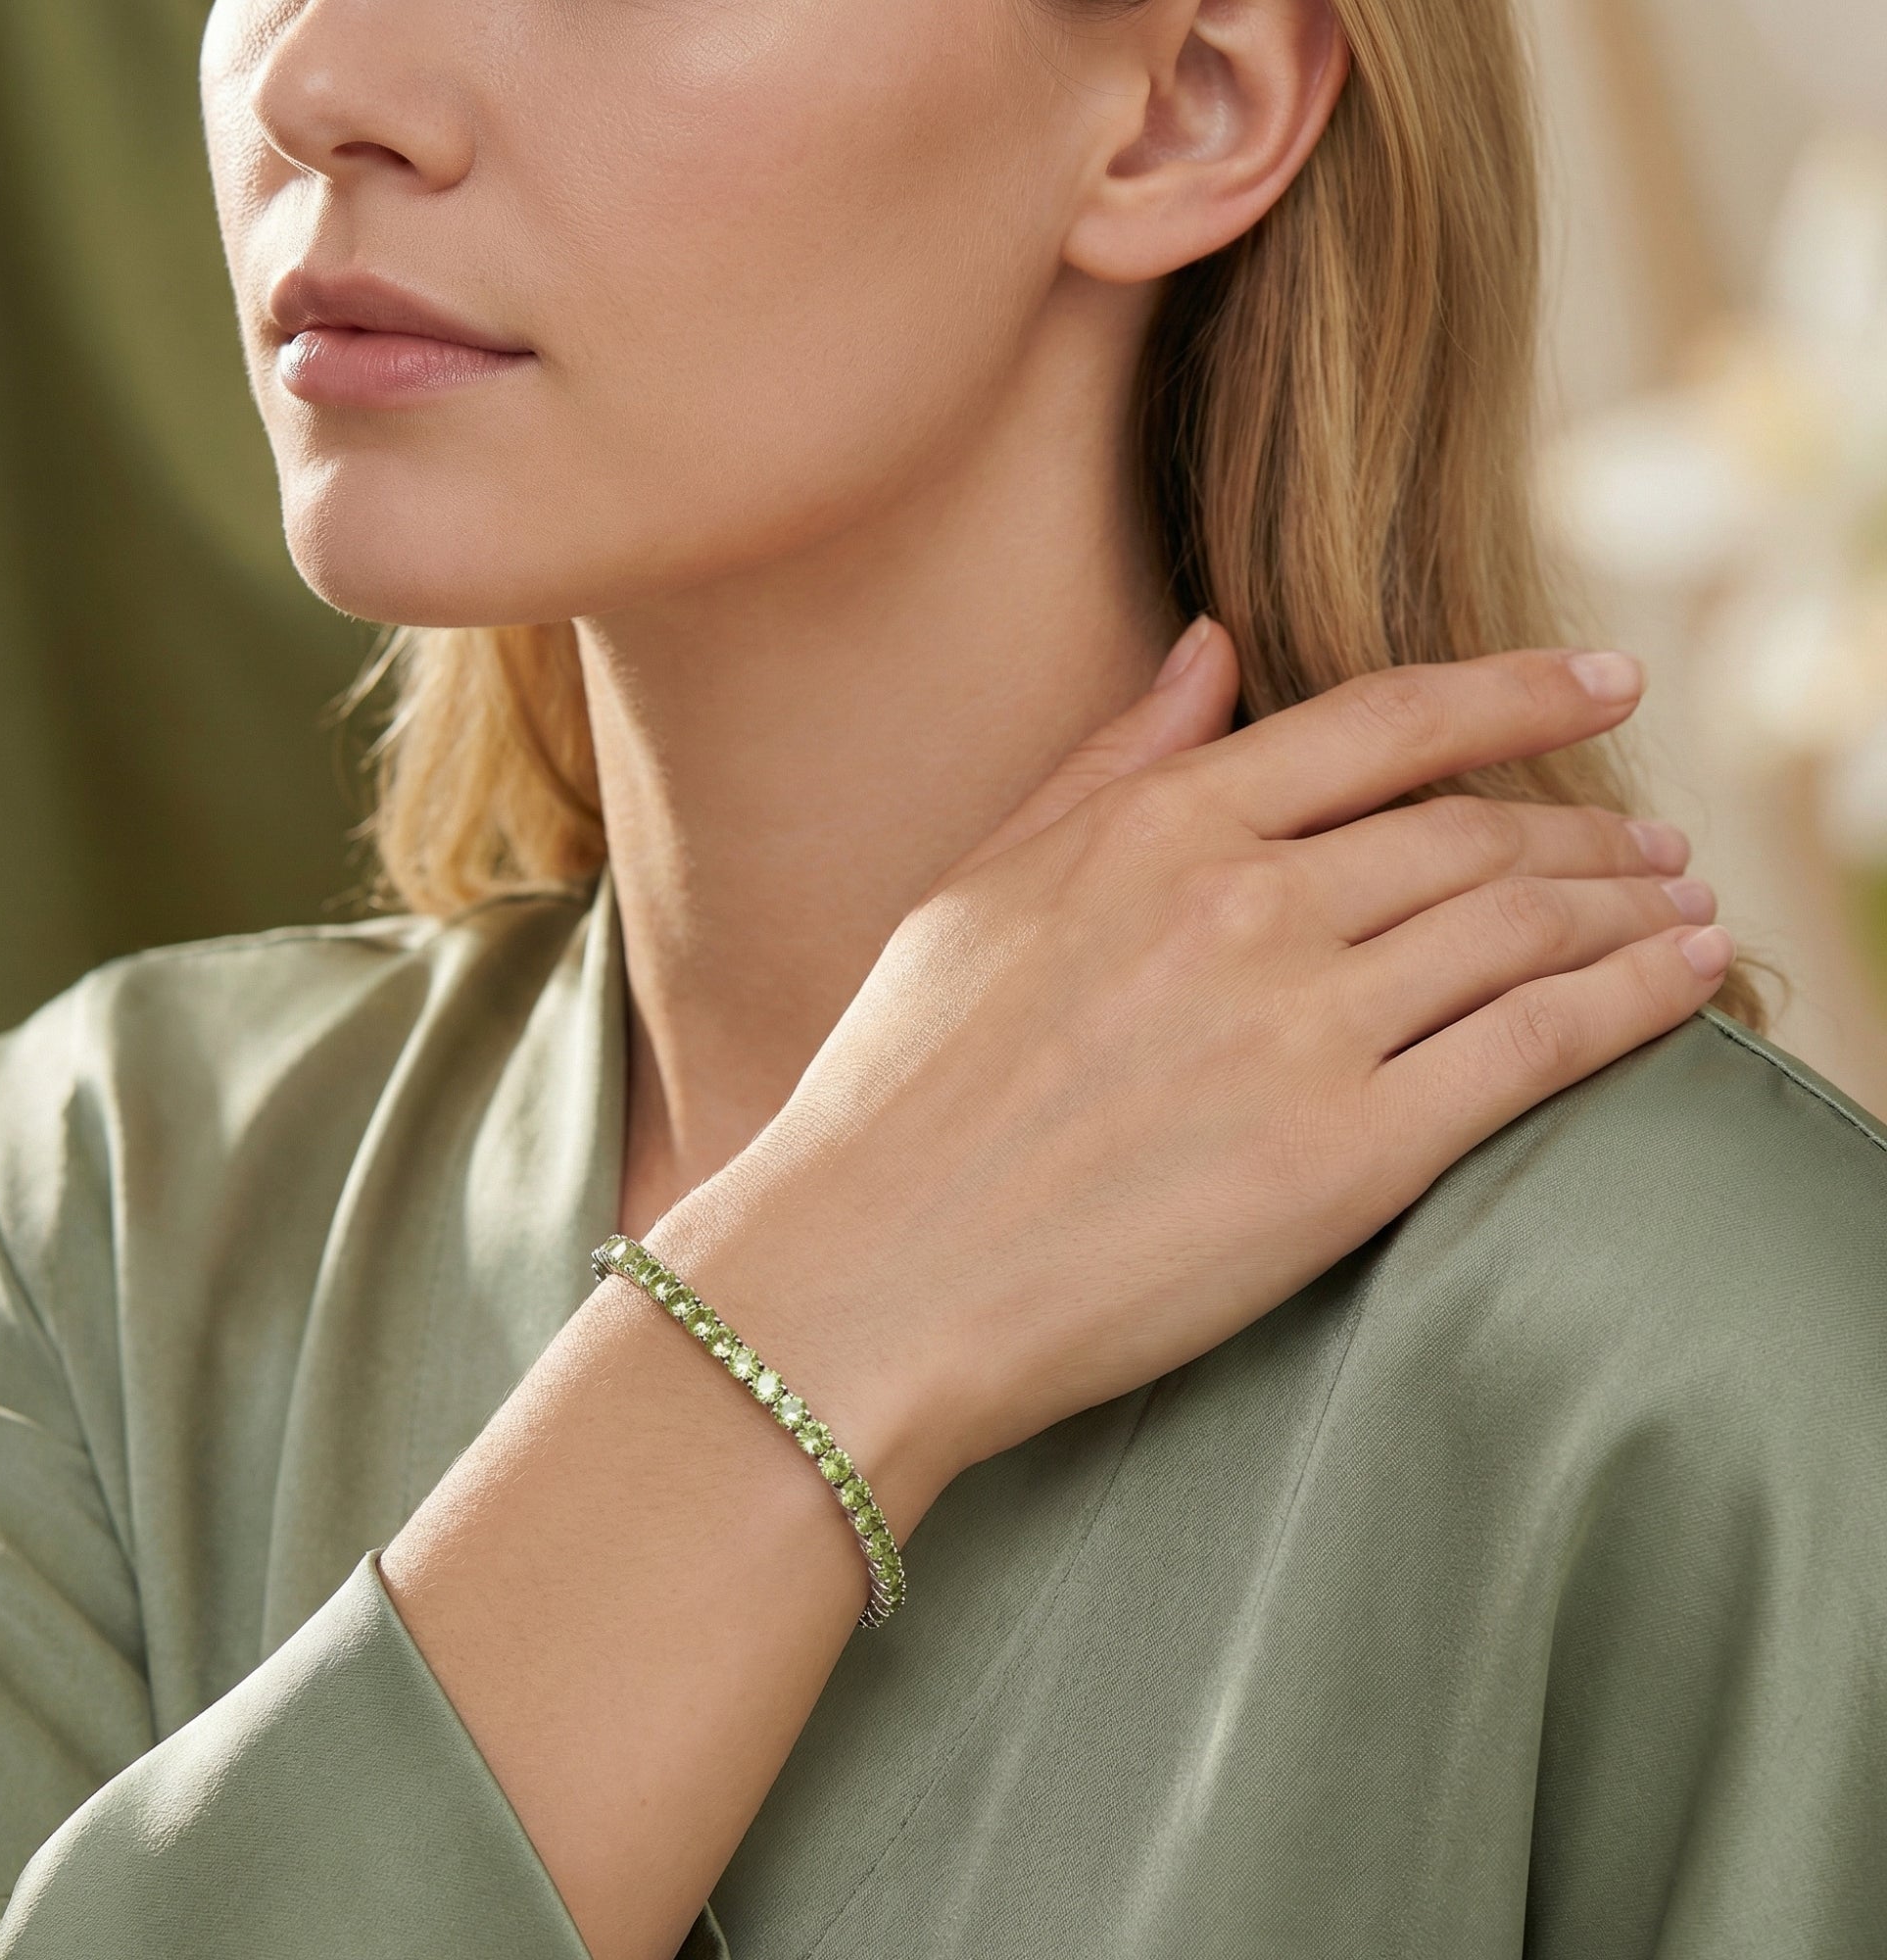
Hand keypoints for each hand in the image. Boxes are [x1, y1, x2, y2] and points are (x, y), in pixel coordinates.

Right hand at [653, 621, 1727, 1527]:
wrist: (866, 1276)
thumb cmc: (899, 1092)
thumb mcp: (979, 889)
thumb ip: (1107, 762)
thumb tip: (1214, 648)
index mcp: (1153, 829)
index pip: (1381, 724)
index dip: (1514, 690)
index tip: (1601, 681)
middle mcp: (1242, 905)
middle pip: (1473, 832)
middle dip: (1585, 827)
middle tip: (1652, 840)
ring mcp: (1299, 1028)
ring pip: (1523, 926)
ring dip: (1629, 904)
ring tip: (1685, 903)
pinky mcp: (1345, 1158)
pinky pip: (1534, 1049)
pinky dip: (1635, 1001)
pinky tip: (1692, 980)